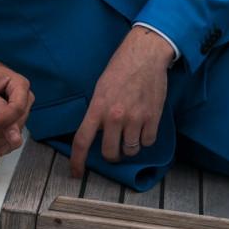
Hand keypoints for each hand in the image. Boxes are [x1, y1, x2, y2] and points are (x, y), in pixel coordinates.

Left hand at [69, 26, 172, 177]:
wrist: (145, 56)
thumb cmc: (120, 68)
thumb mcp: (100, 88)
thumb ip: (97, 111)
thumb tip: (96, 132)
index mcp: (98, 107)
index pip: (82, 140)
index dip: (77, 161)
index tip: (76, 173)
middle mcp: (115, 116)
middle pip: (110, 153)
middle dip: (111, 154)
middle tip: (114, 148)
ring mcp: (135, 119)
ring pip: (130, 151)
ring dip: (129, 147)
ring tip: (130, 133)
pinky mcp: (153, 118)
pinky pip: (147, 142)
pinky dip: (145, 139)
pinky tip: (143, 127)